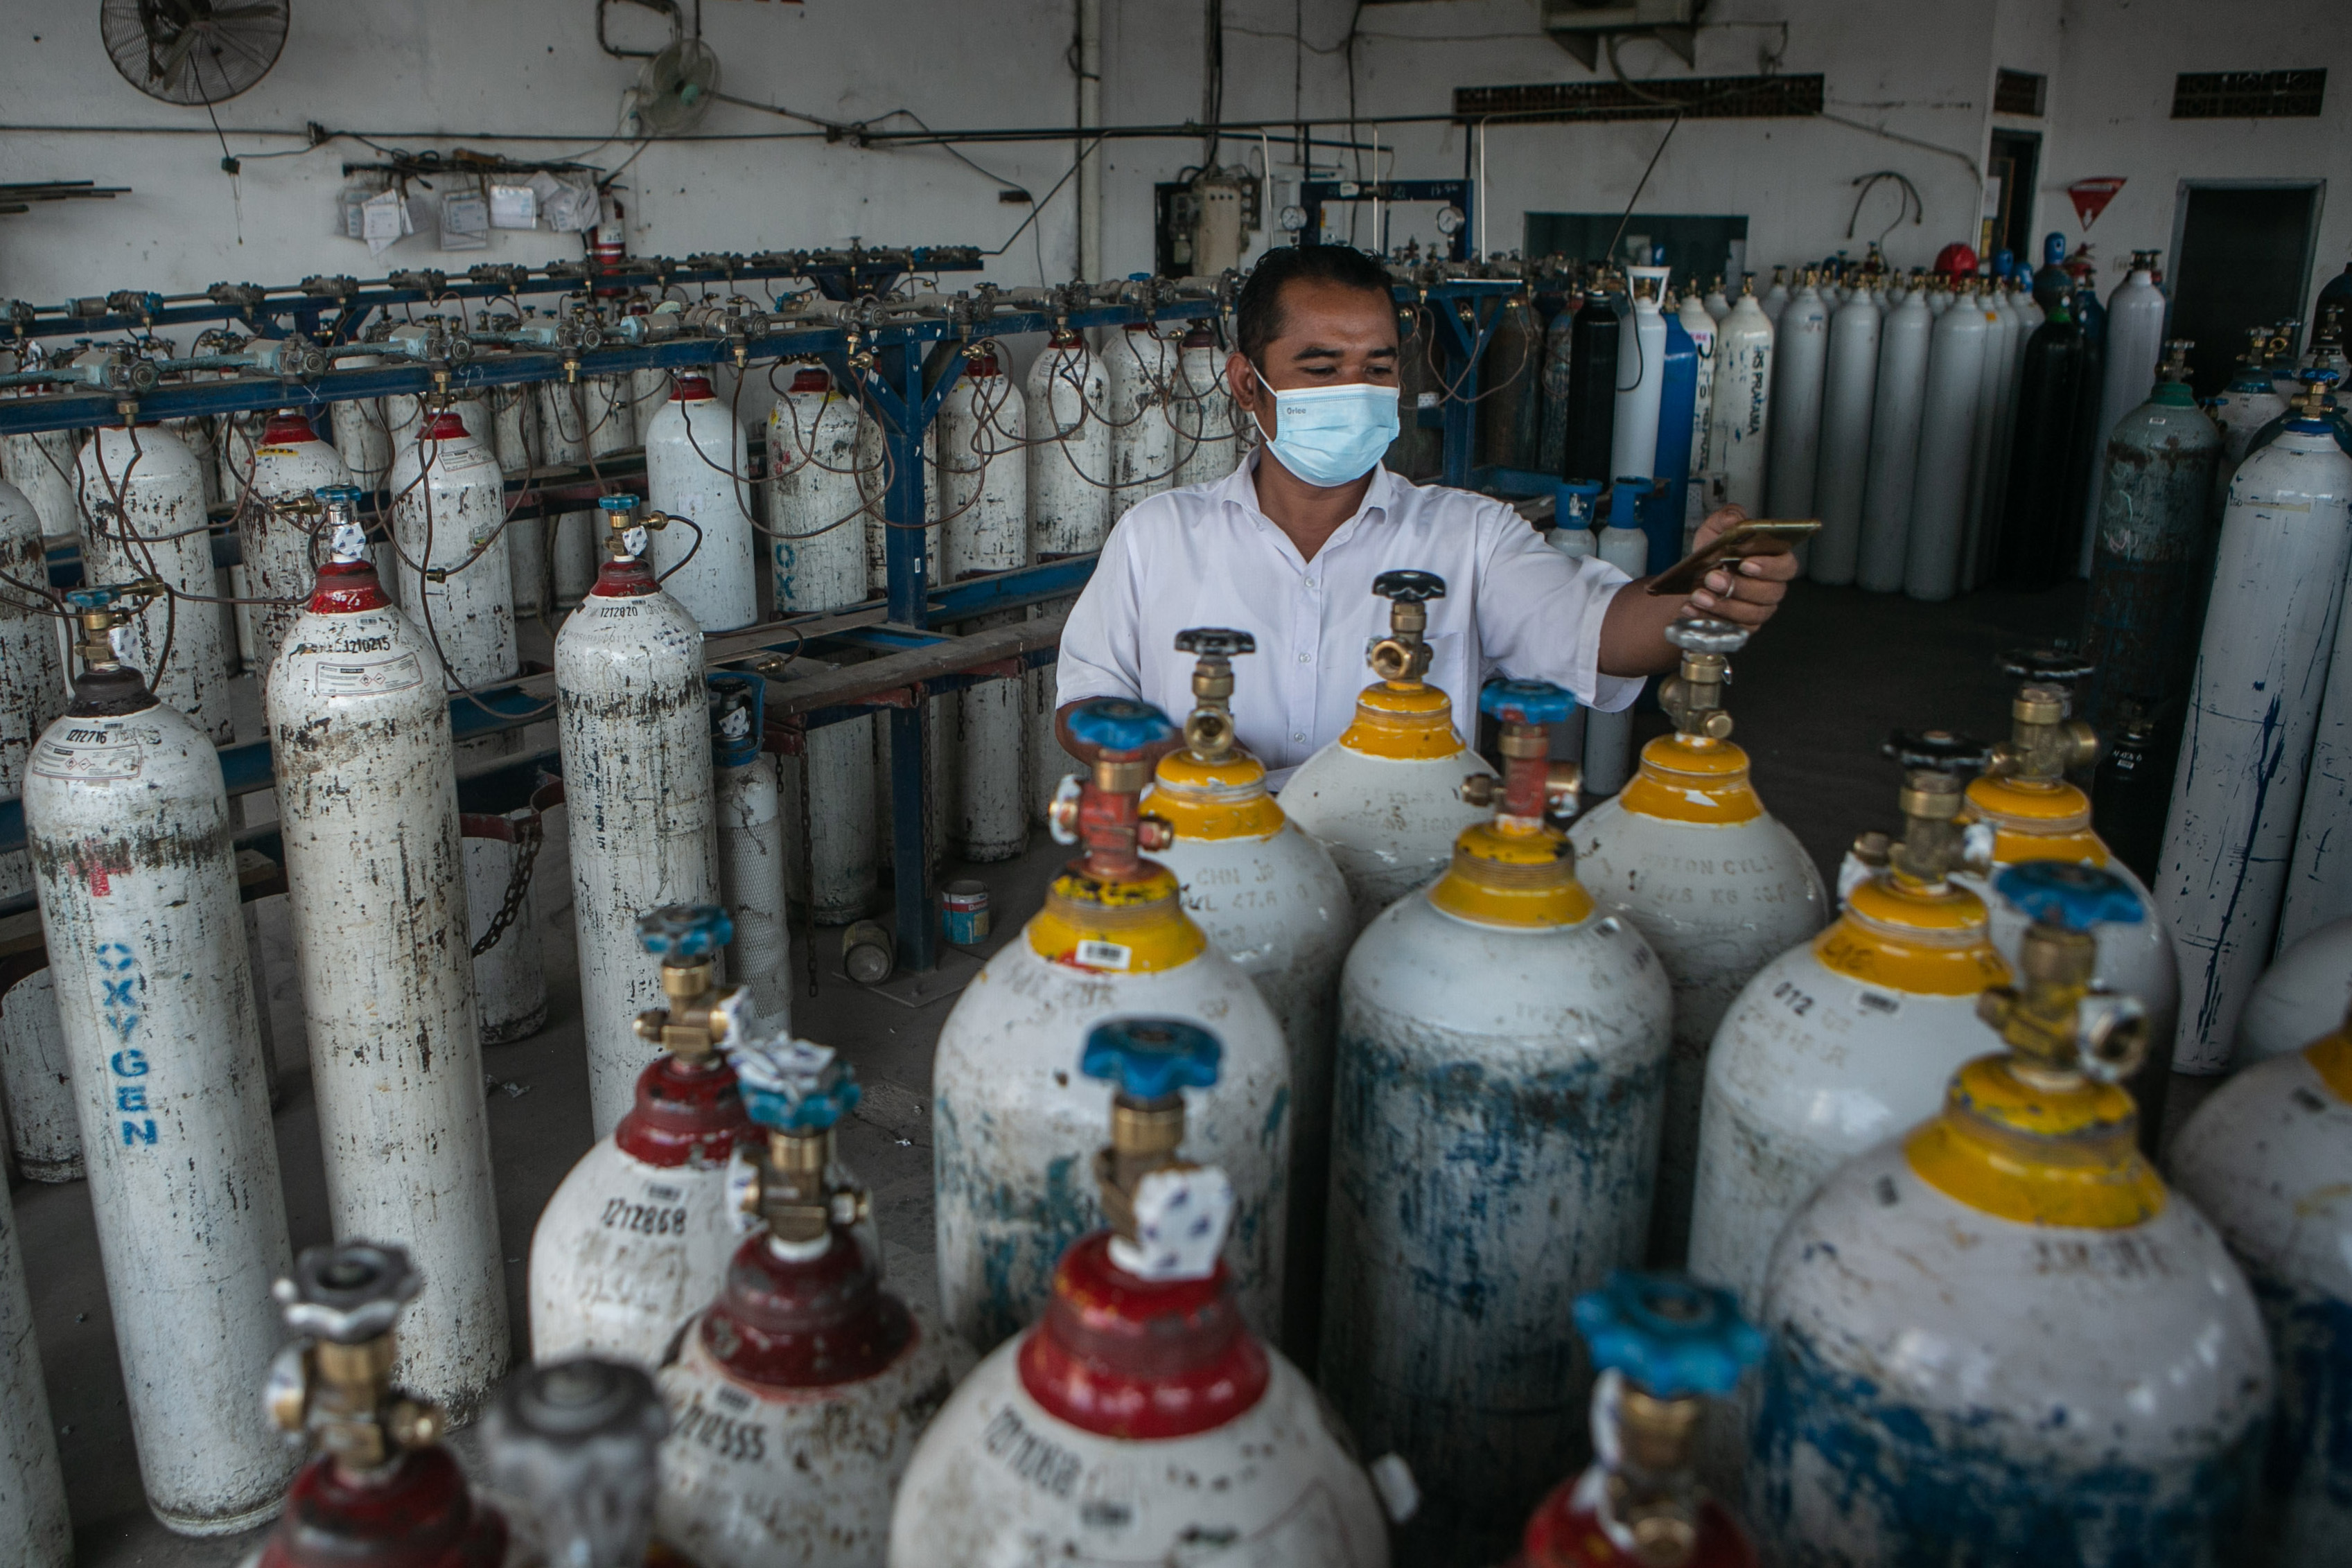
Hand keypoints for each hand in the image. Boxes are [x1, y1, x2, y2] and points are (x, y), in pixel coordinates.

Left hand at [1685, 505, 1794, 627]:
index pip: (1786, 566)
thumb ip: (1726, 519)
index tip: (1745, 563)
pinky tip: (1692, 608)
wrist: (1691, 581)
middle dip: (1739, 587)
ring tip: (1698, 595)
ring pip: (1751, 613)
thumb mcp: (1715, 531)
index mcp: (1773, 561)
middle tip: (1713, 579)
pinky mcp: (1743, 627)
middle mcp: (1771, 587)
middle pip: (1769, 592)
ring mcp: (1759, 610)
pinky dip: (1709, 618)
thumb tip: (1734, 518)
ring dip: (1722, 605)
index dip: (1769, 566)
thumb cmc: (1712, 555)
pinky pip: (1732, 627)